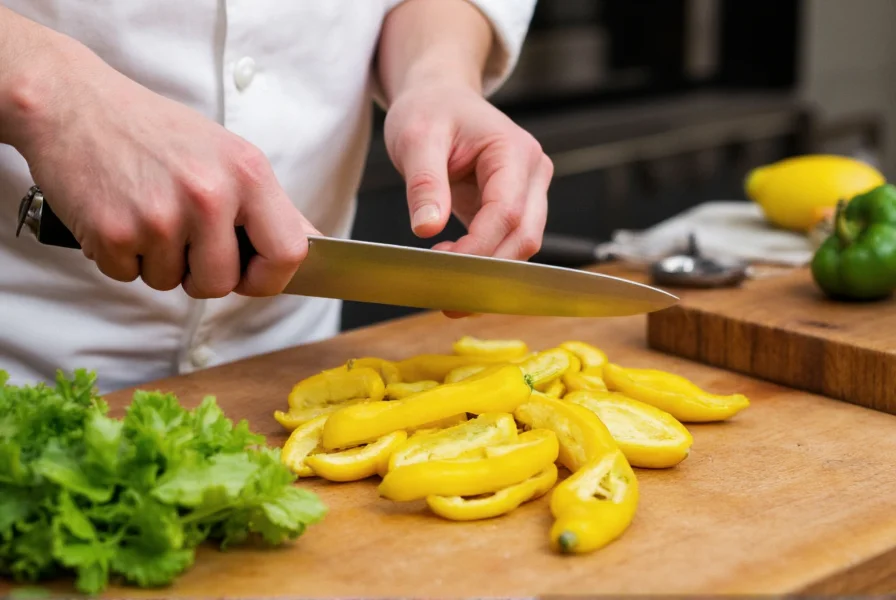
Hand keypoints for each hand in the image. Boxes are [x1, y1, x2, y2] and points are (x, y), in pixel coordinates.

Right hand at [10, 40, 316, 297]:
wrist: (73, 102)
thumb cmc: (157, 132)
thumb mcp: (228, 155)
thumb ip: (270, 207)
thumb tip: (317, 248)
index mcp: (248, 173)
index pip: (288, 253)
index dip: (271, 277)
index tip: (251, 274)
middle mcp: (210, 194)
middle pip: (223, 283)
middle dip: (202, 276)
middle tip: (183, 239)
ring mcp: (161, 216)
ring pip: (171, 283)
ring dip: (157, 262)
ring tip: (145, 212)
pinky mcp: (114, 232)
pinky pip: (128, 276)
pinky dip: (122, 257)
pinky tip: (118, 214)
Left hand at [384, 84, 551, 261]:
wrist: (439, 98)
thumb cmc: (431, 109)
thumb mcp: (416, 138)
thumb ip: (424, 183)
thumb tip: (427, 227)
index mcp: (515, 151)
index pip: (506, 212)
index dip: (479, 246)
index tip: (443, 263)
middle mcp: (532, 172)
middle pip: (524, 235)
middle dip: (487, 263)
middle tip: (442, 276)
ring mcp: (528, 191)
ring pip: (521, 243)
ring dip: (487, 264)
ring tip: (442, 264)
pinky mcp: (515, 206)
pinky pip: (508, 241)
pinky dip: (484, 257)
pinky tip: (452, 258)